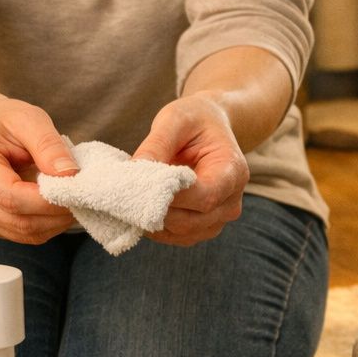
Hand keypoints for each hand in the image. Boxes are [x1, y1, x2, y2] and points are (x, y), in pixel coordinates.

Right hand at [0, 96, 76, 243]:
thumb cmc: (5, 122)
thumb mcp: (28, 119)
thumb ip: (48, 145)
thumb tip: (69, 174)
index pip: (11, 196)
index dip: (48, 199)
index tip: (76, 188)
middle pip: (19, 220)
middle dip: (57, 212)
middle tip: (83, 194)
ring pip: (25, 232)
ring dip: (56, 221)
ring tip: (72, 197)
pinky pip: (26, 235)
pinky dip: (49, 224)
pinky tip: (59, 205)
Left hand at [132, 94, 248, 245]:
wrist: (210, 126)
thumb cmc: (194, 120)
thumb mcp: (174, 120)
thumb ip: (156, 145)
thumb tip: (132, 172)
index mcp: (233, 171)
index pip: (204, 196)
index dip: (171, 198)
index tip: (140, 186)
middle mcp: (231, 201)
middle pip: (190, 220)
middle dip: (154, 210)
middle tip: (124, 193)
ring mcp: (218, 219)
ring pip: (181, 233)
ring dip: (152, 221)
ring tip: (131, 198)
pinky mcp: (202, 228)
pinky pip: (176, 237)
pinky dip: (155, 226)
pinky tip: (140, 207)